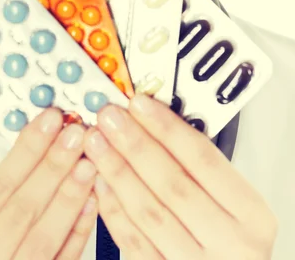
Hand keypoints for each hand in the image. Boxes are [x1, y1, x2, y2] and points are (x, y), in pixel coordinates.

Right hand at [0, 108, 97, 259]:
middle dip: (52, 167)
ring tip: (89, 162)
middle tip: (76, 134)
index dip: (26, 152)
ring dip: (70, 197)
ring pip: (44, 239)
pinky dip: (76, 235)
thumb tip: (29, 152)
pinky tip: (91, 205)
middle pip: (22, 210)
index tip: (48, 122)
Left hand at [83, 94, 278, 259]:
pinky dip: (113, 209)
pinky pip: (133, 242)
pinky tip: (100, 181)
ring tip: (97, 142)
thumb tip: (153, 120)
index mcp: (251, 215)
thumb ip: (200, 168)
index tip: (139, 104)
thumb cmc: (230, 238)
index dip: (168, 128)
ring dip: (117, 171)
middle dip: (135, 145)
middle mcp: (229, 244)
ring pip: (149, 213)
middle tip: (109, 118)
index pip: (204, 160)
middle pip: (174, 184)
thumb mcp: (234, 203)